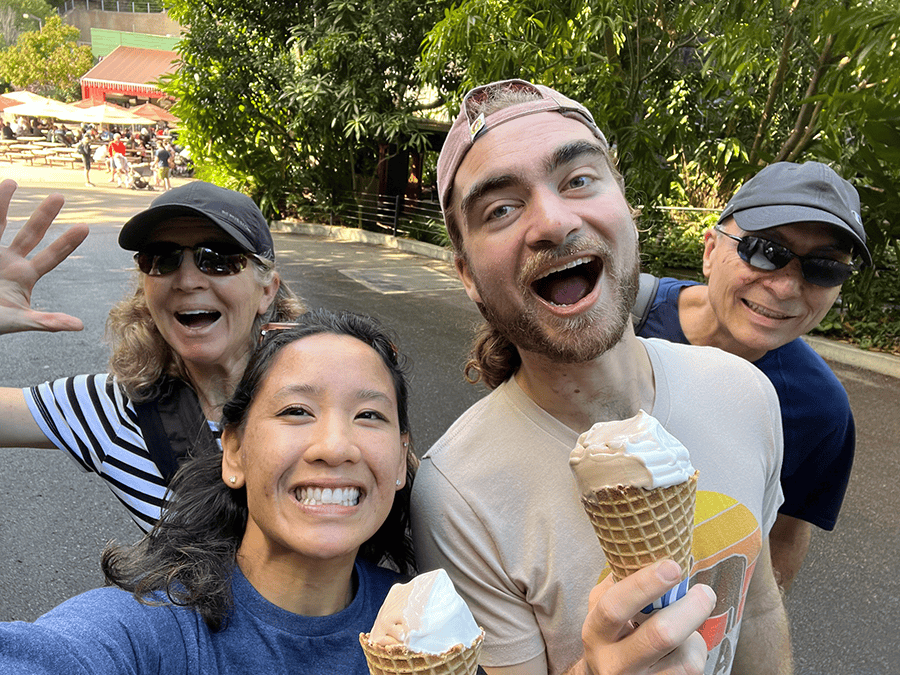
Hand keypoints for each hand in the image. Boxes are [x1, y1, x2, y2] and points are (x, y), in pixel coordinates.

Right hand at [0, 179, 89, 333]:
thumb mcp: (19, 321)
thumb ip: (46, 322)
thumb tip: (79, 326)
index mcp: (25, 276)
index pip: (51, 256)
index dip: (67, 243)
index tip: (85, 227)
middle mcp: (9, 261)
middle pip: (30, 233)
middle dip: (44, 215)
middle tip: (60, 196)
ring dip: (2, 202)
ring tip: (11, 181)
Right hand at [579, 560, 714, 674]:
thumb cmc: (611, 634)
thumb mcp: (603, 607)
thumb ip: (621, 582)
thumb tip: (653, 551)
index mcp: (596, 633)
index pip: (616, 607)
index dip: (644, 585)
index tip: (672, 566)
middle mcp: (613, 664)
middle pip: (660, 636)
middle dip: (690, 609)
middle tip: (705, 592)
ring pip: (684, 660)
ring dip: (693, 636)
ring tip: (686, 625)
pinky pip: (691, 671)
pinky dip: (695, 653)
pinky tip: (683, 647)